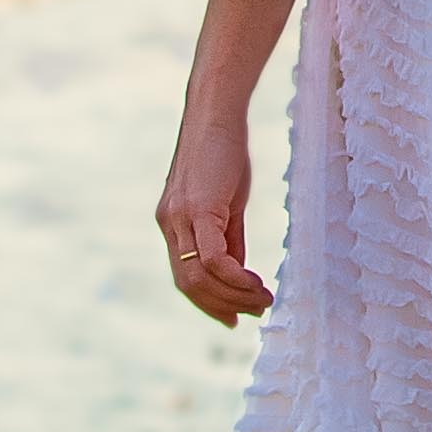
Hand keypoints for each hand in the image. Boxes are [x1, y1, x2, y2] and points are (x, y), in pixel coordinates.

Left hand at [158, 110, 270, 324]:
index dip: (208, 303)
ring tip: (263, 300)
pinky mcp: (196, 209)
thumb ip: (228, 238)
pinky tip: (255, 282)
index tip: (234, 319)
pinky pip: (211, 259)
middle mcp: (169, 224)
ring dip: (234, 297)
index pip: (184, 277)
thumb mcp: (226, 203)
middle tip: (254, 314)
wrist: (217, 112)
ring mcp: (179, 217)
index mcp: (171, 223)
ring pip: (199, 278)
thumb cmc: (225, 151)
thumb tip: (238, 272)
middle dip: (222, 307)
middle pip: (189, 285)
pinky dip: (234, 278)